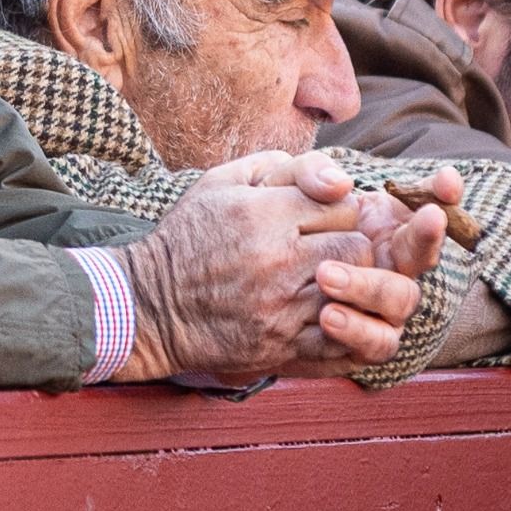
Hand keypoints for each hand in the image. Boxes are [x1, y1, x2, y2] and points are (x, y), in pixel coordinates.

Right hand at [114, 151, 421, 381]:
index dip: (337, 209)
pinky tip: (330, 312)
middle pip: (358, 247)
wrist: (153, 304)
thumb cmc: (189, 237)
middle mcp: (277, 259)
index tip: (320, 217)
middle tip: (330, 248)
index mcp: (262, 214)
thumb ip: (278, 165)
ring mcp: (283, 306)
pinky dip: (347, 325)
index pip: (341, 205)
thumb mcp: (219, 182)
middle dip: (351, 244)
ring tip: (330, 278)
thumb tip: (331, 174)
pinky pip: (343, 338)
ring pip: (356, 291)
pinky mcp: (284, 344)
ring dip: (350, 284)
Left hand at [261, 153, 447, 377]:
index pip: (421, 203)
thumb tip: (341, 182)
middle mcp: (382, 262)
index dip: (441, 192)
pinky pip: (378, 343)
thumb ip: (305, 173)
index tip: (448, 181)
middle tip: (382, 230)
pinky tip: (327, 316)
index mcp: (372, 221)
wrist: (206, 289)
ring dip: (371, 286)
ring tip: (325, 276)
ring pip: (402, 299)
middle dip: (419, 240)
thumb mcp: (268, 188)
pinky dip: (360, 330)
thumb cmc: (246, 230)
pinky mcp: (354, 341)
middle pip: (421, 254)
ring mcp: (373, 304)